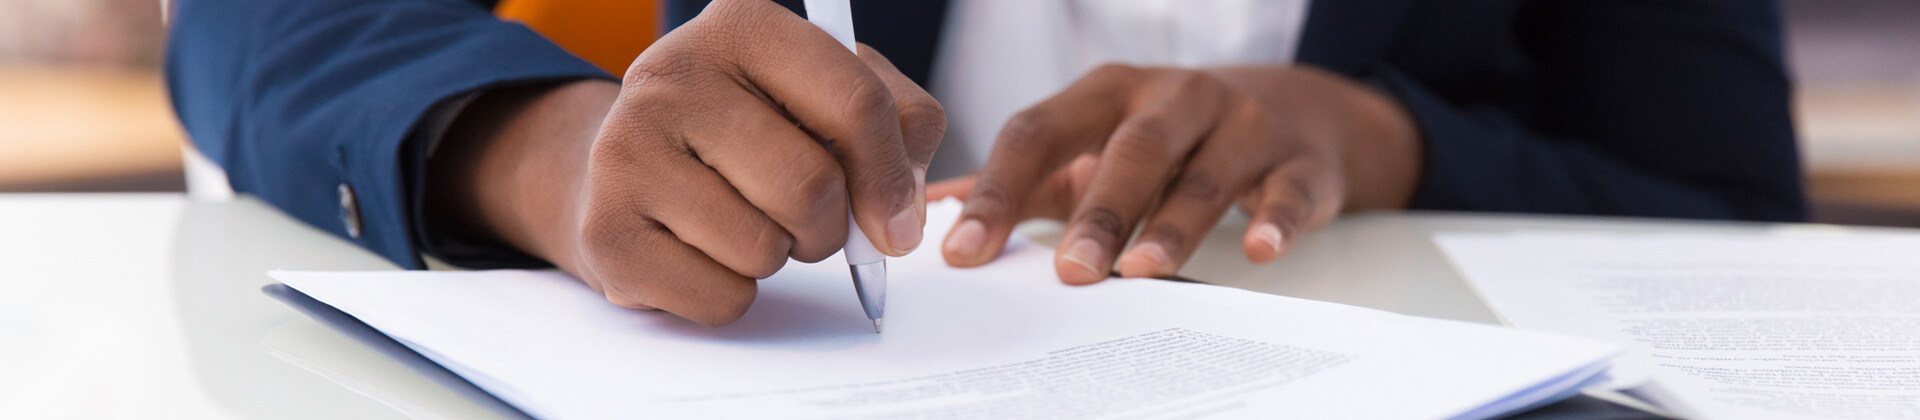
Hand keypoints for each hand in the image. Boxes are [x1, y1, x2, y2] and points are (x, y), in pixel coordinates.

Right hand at [427, 0, 943, 325]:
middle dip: (829, 227)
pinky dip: (733, 293)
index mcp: (744, 25)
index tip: (894, 221)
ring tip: (745, 222)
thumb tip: (899, 216)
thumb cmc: (752, 130)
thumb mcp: (833, 99)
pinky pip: (720, 296)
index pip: (855, 103)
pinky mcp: (605, 227)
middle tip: (807, 218)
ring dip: (777, 257)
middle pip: (810, 186)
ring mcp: (628, 147)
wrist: (635, 164)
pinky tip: (706, 251)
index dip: (890, 176)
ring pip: (763, 248)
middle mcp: (674, 73)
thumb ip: (900, 130)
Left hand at [933, 64, 1417, 283]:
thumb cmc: (1170, 138)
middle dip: (1099, 213)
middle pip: (1132, 151)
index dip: (999, 190)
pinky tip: (1258, 251)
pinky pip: (1289, 190)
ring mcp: (1242, 125)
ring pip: (1206, 174)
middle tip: (1070, 272)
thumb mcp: (1093, 143)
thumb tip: (937, 214)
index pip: (1039, 131)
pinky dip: (1276, 219)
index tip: (965, 252)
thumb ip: (1023, 181)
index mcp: (1106, 93)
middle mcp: (1174, 98)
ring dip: (1174, 224)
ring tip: (1144, 272)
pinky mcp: (1299, 162)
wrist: (1295, 109)